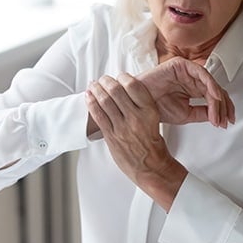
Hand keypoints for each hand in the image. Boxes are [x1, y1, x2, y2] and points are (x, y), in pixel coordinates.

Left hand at [85, 73, 186, 210]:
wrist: (151, 167)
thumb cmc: (153, 145)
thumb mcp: (154, 120)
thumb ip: (141, 107)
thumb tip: (126, 91)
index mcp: (149, 111)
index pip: (134, 86)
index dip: (124, 77)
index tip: (120, 75)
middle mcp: (136, 117)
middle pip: (117, 91)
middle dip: (107, 81)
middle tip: (104, 78)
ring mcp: (122, 127)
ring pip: (105, 101)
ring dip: (97, 90)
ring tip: (94, 84)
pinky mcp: (111, 136)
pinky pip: (98, 116)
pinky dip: (91, 104)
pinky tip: (88, 97)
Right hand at [136, 57, 234, 127]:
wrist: (139, 106)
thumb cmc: (156, 107)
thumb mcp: (186, 114)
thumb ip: (202, 113)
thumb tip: (217, 116)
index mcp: (192, 88)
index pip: (213, 96)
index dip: (222, 109)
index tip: (225, 122)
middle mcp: (191, 79)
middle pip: (215, 89)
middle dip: (223, 106)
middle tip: (225, 120)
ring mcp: (187, 71)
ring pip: (210, 83)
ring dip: (218, 100)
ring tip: (218, 114)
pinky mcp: (181, 65)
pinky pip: (201, 73)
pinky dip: (210, 85)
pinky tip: (214, 97)